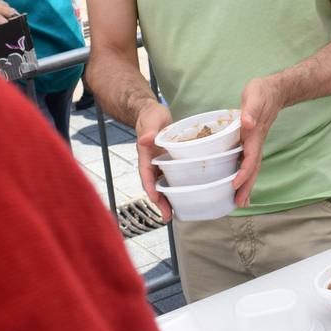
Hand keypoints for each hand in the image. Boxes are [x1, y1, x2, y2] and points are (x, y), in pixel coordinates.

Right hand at [136, 101, 173, 222]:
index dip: (150, 187)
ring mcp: (159, 164)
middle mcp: (151, 162)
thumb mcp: (151, 120)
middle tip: (167, 217)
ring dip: (167, 199)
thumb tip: (145, 140)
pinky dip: (176, 188)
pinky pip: (171, 177)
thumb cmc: (151, 116)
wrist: (153, 113)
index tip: (154, 199)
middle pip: (154, 185)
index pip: (146, 173)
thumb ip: (149, 130)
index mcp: (146, 154)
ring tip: (174, 215)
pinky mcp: (168, 162)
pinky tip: (185, 197)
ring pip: (162, 184)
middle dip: (159, 202)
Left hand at [233, 76, 283, 207]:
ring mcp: (255, 143)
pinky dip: (246, 174)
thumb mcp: (256, 95)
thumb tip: (247, 123)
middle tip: (240, 204)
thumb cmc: (262, 92)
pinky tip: (240, 182)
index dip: (244, 172)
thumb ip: (252, 109)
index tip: (235, 184)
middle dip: (247, 186)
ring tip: (241, 201)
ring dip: (247, 184)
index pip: (251, 157)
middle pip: (254, 168)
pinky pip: (249, 161)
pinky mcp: (252, 142)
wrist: (275, 90)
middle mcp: (256, 142)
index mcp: (255, 134)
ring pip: (253, 167)